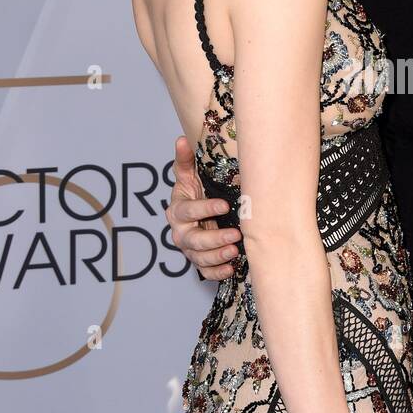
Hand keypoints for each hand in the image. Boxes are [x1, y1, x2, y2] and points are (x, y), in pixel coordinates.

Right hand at [166, 134, 242, 280]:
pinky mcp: (200, 262)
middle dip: (213, 238)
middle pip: (193, 240)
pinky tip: (231, 268)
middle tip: (235, 235)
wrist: (200, 212)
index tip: (224, 206)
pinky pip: (205, 272)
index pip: (187, 211)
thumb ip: (186, 160)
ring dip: (217, 256)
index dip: (204, 209)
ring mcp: (190, 249)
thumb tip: (181, 139)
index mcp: (177, 211)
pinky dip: (217, 272)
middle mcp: (181, 232)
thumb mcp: (191, 176)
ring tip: (235, 250)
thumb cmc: (197, 192)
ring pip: (199, 258)